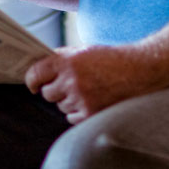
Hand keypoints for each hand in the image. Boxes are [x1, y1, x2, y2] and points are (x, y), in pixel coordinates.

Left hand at [25, 45, 151, 124]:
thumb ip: (61, 59)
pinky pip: (71, 118)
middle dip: (54, 90)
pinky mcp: (91, 114)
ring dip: (68, 101)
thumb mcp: (83, 50)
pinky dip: (77, 112)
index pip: (35, 74)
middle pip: (47, 94)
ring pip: (61, 106)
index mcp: (67, 61)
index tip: (33, 84)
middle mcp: (71, 80)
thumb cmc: (109, 59)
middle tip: (67, 85)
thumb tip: (40, 69)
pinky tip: (90, 101)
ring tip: (86, 90)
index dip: (31, 80)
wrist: (137, 71)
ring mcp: (81, 99)